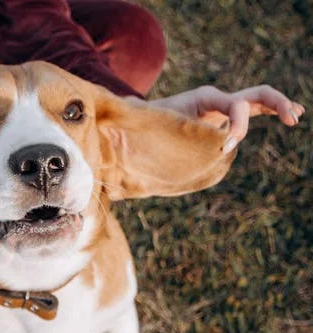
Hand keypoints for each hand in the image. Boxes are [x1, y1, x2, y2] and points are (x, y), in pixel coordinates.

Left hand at [148, 85, 304, 151]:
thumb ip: (143, 117)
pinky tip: (292, 117)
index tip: (228, 147)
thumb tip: (127, 109)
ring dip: (280, 105)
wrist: (145, 124)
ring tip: (296, 116)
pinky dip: (273, 111)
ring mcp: (224, 108)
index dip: (237, 125)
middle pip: (254, 94)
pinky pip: (254, 112)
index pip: (233, 104)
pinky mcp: (226, 118)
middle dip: (275, 103)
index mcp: (203, 99)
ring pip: (259, 101)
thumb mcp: (148, 122)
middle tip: (291, 118)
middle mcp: (217, 100)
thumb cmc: (147, 125)